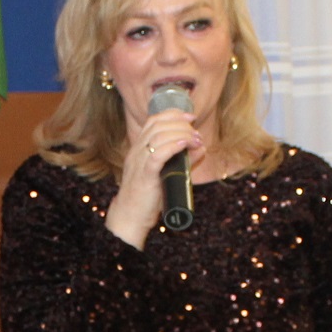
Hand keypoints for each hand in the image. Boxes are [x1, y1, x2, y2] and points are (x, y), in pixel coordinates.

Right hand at [102, 107, 204, 247]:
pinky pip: (157, 156)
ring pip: (158, 137)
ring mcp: (139, 163)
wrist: (130, 216)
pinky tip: (184, 144)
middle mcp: (137, 152)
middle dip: (180, 123)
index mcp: (139, 148)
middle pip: (158, 125)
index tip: (190, 118)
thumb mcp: (165, 173)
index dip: (173, 114)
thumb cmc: (148, 197)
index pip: (153, 121)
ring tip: (195, 140)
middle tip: (196, 133)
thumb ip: (182, 160)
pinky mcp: (145, 176)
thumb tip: (201, 149)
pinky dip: (173, 147)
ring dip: (181, 134)